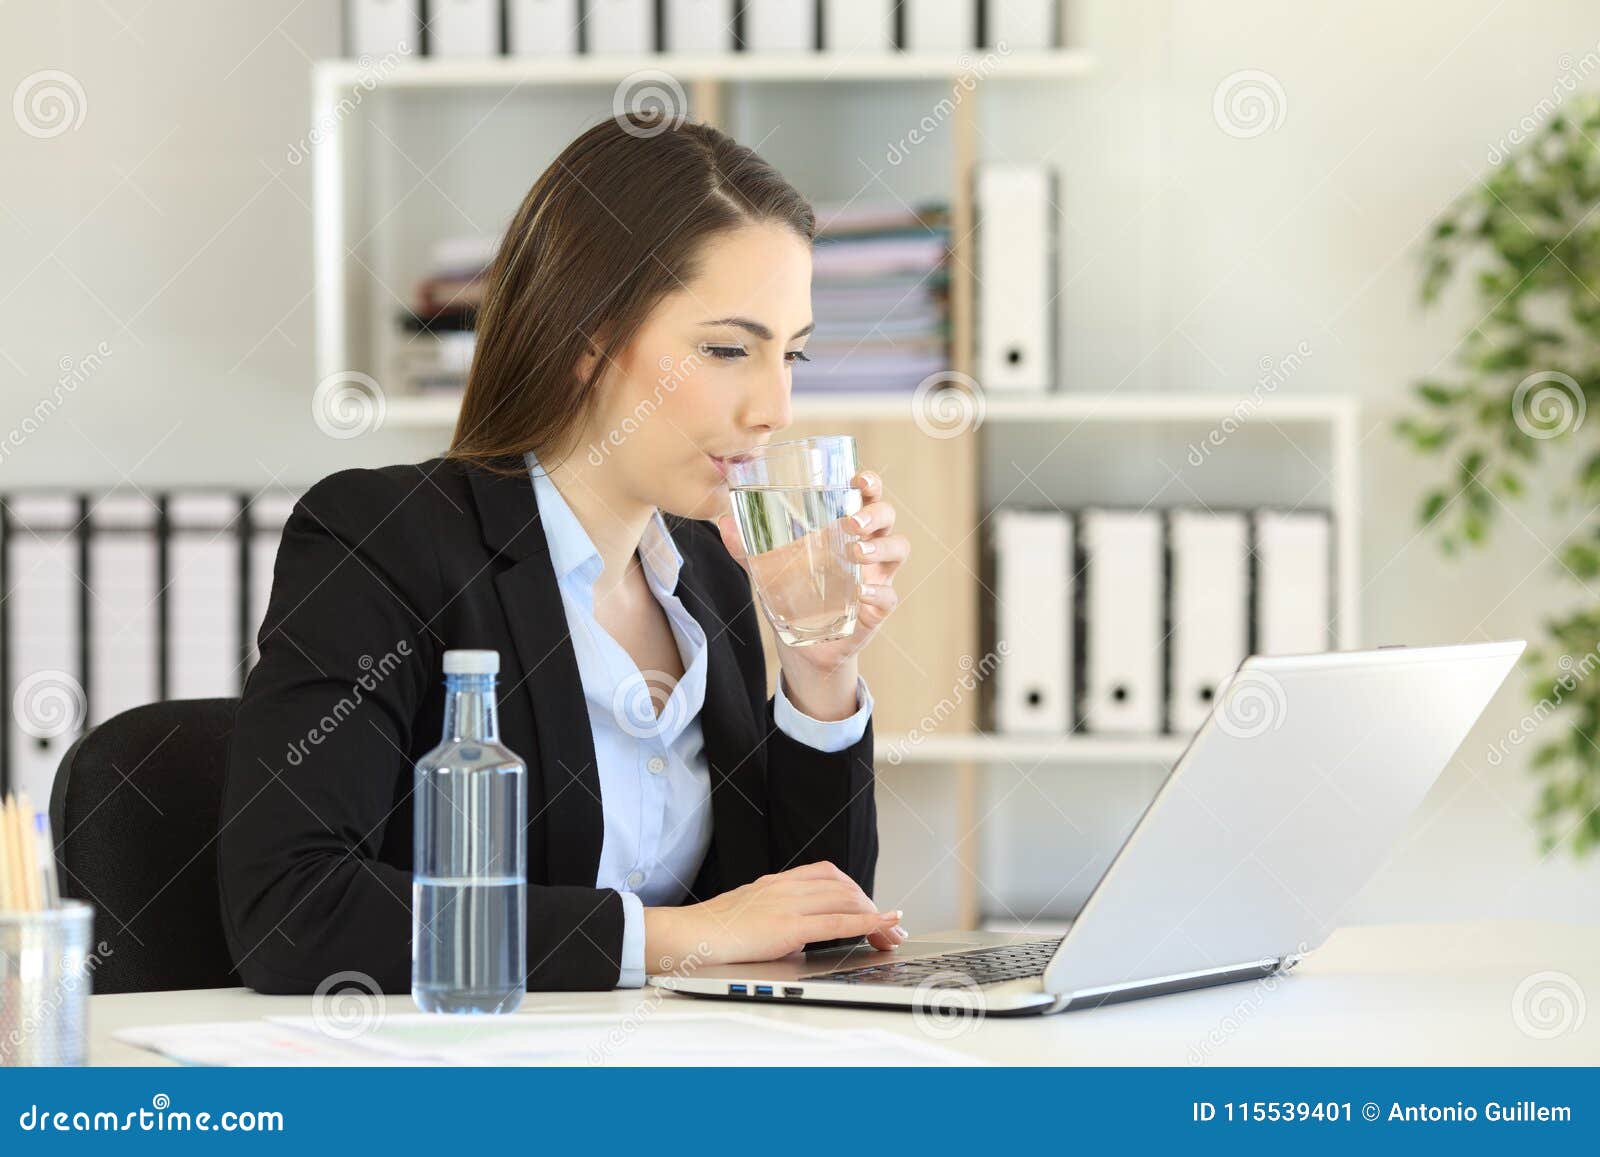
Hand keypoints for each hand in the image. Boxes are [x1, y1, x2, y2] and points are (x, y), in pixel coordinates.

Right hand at [642, 861, 907, 971]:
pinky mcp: (786, 925)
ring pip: (846, 899)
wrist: (687, 937)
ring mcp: (786, 904)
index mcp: (775, 883)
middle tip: (889, 925)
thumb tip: (798, 940)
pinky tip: (882, 927)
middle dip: (871, 904)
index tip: (871, 903)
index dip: (855, 889)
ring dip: (875, 915)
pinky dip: (867, 921)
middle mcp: (784, 887)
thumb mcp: (750, 916)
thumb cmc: (711, 933)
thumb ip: (777, 921)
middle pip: (843, 886)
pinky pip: (837, 921)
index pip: (827, 874)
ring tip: (890, 932)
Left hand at [716, 468, 908, 716]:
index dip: (869, 483)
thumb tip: (724, 521)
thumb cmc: (795, 597)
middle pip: (887, 517)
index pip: (866, 497)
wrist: (804, 649)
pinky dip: (879, 593)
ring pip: (898, 549)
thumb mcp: (769, 570)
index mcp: (846, 530)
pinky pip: (889, 596)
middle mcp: (868, 548)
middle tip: (851, 522)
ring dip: (879, 546)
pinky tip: (861, 594)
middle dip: (875, 512)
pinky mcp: (876, 610)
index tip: (857, 478)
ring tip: (854, 552)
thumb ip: (748, 548)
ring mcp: (877, 578)